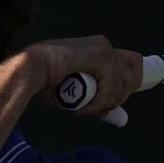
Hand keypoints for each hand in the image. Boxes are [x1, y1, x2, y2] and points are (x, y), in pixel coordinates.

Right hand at [25, 35, 141, 116]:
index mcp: (100, 51)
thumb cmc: (46, 83)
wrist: (29, 72)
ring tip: (81, 107)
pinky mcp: (101, 55)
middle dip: (116, 99)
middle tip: (93, 108)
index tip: (117, 102)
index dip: (130, 85)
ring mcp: (104, 49)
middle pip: (134, 77)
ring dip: (103, 104)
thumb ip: (98, 102)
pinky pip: (112, 87)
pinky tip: (81, 104)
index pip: (134, 65)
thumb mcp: (78, 95)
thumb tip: (116, 116)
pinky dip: (98, 102)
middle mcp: (105, 46)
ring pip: (124, 86)